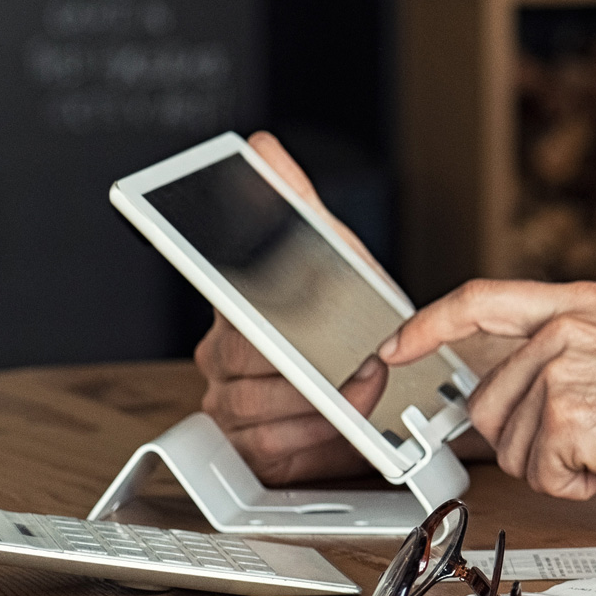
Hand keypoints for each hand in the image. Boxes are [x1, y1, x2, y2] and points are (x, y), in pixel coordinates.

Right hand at [192, 132, 385, 483]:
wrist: (375, 384)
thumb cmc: (345, 319)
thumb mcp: (331, 253)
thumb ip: (297, 204)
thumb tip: (261, 148)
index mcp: (232, 306)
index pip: (219, 298)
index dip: (243, 305)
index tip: (270, 317)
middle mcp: (221, 355)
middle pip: (244, 359)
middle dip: (305, 361)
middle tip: (356, 358)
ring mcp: (230, 403)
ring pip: (254, 405)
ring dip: (317, 401)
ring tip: (362, 386)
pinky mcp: (250, 447)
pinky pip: (267, 446)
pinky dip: (311, 436)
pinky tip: (339, 422)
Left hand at [380, 279, 595, 501]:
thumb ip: (566, 349)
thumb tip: (514, 387)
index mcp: (576, 306)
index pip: (478, 301)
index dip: (427, 326)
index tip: (395, 348)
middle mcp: (562, 331)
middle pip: (489, 403)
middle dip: (528, 440)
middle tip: (590, 438)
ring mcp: (560, 372)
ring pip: (513, 447)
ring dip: (558, 465)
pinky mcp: (566, 419)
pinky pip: (541, 475)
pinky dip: (577, 485)